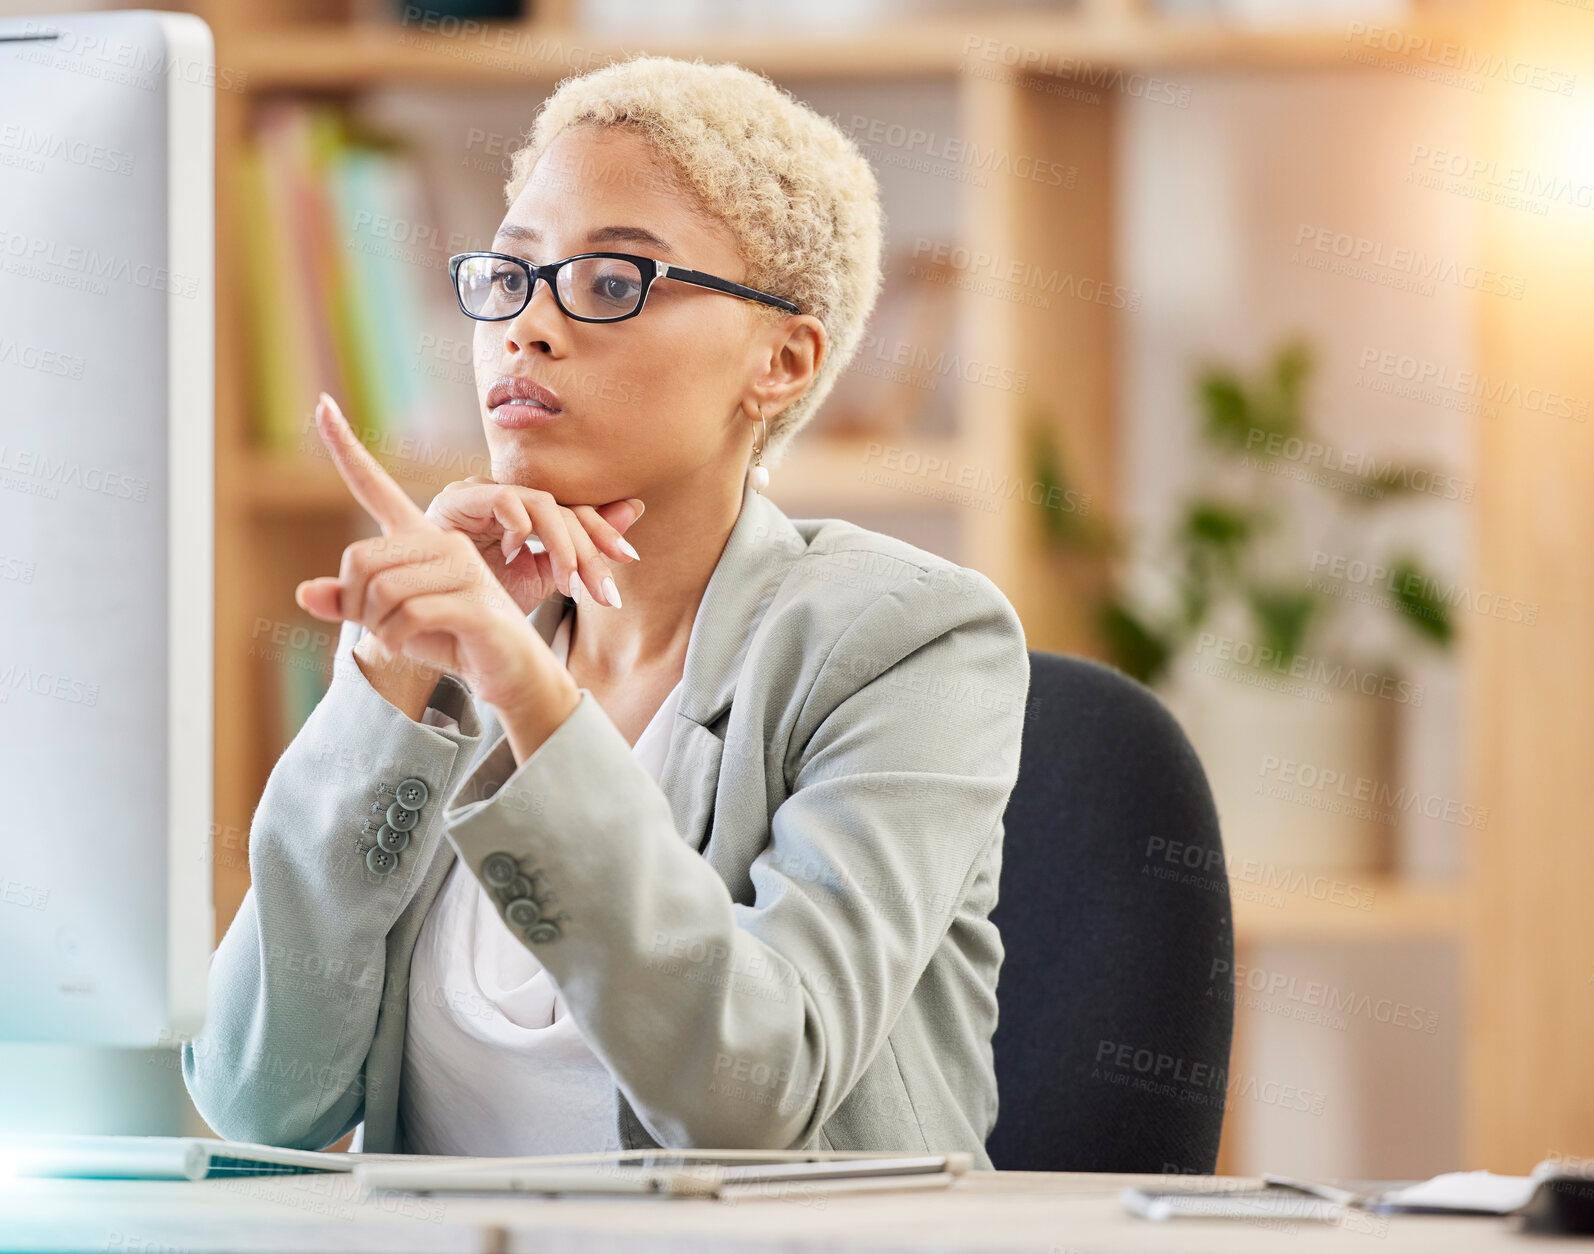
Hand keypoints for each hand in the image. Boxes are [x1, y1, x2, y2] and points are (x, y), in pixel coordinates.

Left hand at [294, 393, 563, 712]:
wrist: (509, 670)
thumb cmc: (451, 638)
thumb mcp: (392, 620)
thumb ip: (352, 605)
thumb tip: (303, 594)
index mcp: (421, 537)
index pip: (375, 486)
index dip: (346, 447)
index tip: (322, 406)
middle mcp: (444, 542)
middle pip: (361, 560)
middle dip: (357, 605)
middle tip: (381, 627)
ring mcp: (464, 570)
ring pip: (382, 591)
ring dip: (379, 627)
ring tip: (399, 639)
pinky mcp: (475, 603)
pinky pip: (409, 615)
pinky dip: (395, 638)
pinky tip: (404, 647)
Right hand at [424, 476, 642, 615]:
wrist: (440, 624)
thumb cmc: (487, 599)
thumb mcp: (544, 578)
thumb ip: (583, 548)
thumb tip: (636, 506)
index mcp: (529, 515)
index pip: (576, 513)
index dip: (604, 532)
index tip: (629, 558)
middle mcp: (508, 499)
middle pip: (563, 509)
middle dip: (588, 549)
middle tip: (602, 589)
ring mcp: (482, 494)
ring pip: (540, 503)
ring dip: (561, 543)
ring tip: (568, 580)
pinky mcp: (459, 499)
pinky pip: (503, 499)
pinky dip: (519, 525)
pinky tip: (519, 555)